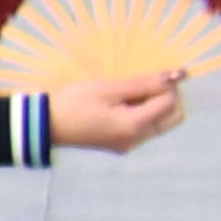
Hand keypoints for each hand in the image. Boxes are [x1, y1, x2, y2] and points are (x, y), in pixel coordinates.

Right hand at [50, 74, 182, 152]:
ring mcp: (129, 144)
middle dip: (167, 97)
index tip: (147, 76)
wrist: (44, 125)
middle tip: (143, 85)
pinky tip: (120, 106)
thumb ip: (144, 83)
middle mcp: (136, 139)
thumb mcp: (108, 88)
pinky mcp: (121, 145)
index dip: (165, 86)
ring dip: (155, 106)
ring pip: (161, 123)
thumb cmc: (72, 103)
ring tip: (128, 95)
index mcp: (134, 126)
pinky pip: (145, 128)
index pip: (170, 103)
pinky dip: (142, 114)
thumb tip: (176, 75)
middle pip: (173, 117)